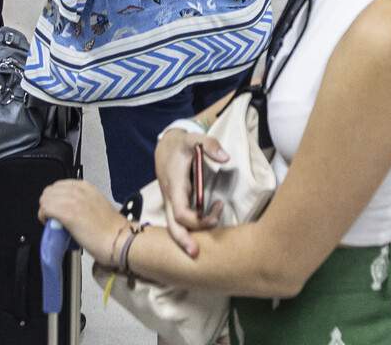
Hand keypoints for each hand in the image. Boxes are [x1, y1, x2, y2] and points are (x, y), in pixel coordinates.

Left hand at [37, 180, 125, 264]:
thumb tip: (69, 209)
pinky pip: (46, 209)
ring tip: (52, 222)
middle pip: (50, 190)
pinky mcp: (67, 213)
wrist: (118, 240)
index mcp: (87, 187)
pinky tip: (49, 224)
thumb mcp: (97, 205)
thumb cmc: (111, 229)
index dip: (55, 198)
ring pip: (46, 198)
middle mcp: (78, 190)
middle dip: (48, 203)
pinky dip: (44, 216)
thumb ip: (82, 203)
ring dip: (45, 210)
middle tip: (53, 217)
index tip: (57, 208)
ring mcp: (72, 200)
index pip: (59, 185)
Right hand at [155, 126, 230, 255]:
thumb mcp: (194, 138)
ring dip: (184, 238)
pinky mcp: (174, 202)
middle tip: (196, 253)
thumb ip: (210, 145)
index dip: (197, 220)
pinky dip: (186, 230)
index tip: (216, 210)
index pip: (181, 212)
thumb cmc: (181, 144)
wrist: (165, 146)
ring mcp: (170, 201)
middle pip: (172, 226)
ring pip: (172, 226)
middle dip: (183, 241)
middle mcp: (171, 197)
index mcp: (175, 185)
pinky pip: (176, 221)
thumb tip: (225, 159)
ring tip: (199, 246)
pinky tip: (199, 234)